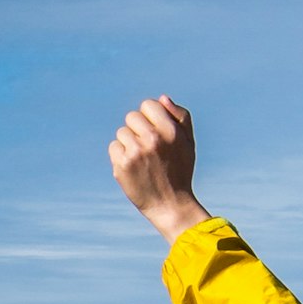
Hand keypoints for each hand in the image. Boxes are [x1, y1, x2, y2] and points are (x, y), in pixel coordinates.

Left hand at [108, 98, 209, 238]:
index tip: (156, 132)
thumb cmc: (180, 171)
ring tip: (142, 161)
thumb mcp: (188, 144)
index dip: (150, 117)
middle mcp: (153, 139)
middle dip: (138, 130)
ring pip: (122, 132)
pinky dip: (121, 156)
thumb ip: (181, 118)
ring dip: (129, 144)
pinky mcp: (122, 164)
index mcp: (171, 131)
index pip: (148, 105)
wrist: (171, 205)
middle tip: (149, 150)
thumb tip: (162, 98)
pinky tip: (134, 168)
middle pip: (132, 117)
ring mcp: (136, 151)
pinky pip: (114, 147)